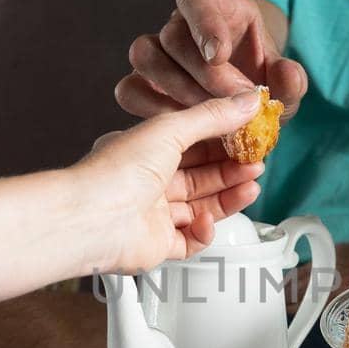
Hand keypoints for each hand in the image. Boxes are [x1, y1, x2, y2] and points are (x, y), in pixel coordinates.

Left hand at [71, 92, 265, 275]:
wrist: (91, 221)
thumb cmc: (116, 172)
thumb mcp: (170, 129)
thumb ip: (212, 117)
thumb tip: (247, 102)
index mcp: (145, 150)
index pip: (192, 143)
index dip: (223, 141)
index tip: (248, 136)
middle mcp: (148, 182)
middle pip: (202, 177)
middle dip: (231, 170)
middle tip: (257, 162)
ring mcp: (153, 215)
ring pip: (201, 207)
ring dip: (228, 197)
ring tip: (251, 187)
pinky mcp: (157, 245)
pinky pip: (190, 240)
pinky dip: (204, 232)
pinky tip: (208, 220)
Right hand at [115, 0, 307, 122]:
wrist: (247, 97)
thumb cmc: (263, 80)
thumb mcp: (284, 80)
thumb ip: (291, 79)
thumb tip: (287, 75)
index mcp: (212, 6)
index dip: (204, 24)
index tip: (219, 55)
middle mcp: (177, 24)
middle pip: (172, 36)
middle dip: (203, 75)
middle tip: (232, 103)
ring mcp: (156, 53)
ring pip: (144, 57)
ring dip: (174, 90)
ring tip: (207, 118)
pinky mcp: (141, 83)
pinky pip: (129, 89)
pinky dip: (150, 108)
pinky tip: (182, 128)